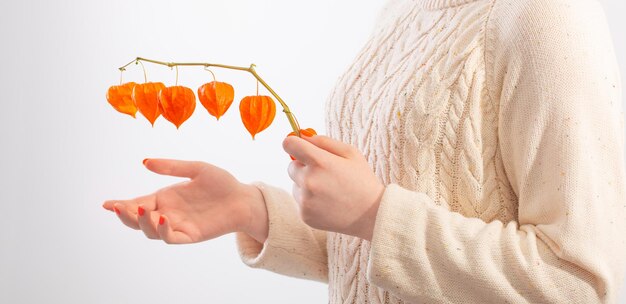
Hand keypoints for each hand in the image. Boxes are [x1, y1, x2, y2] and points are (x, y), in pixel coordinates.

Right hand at [102, 159, 267, 243]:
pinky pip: (171, 237)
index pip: (137, 202)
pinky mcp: (191, 235)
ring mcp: (178, 225)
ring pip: (151, 231)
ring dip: (142, 222)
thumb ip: (171, 167)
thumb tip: (145, 162)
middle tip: (119, 207)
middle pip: (139, 219)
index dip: (121, 205)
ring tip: (141, 209)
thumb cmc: (221, 183)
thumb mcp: (195, 169)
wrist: (243, 198)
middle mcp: (168, 213)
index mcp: (165, 197)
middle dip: (126, 215)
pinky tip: (162, 219)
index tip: (106, 203)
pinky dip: (163, 231)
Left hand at [282, 134, 384, 240]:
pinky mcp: (304, 215)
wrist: (371, 214)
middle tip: (324, 173)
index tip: (298, 146)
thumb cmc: (362, 180)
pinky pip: (299, 200)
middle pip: (291, 165)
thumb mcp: (350, 152)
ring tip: (328, 190)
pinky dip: (309, 200)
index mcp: (319, 162)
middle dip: (303, 166)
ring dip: (305, 184)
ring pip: (294, 184)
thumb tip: (302, 136)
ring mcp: (305, 200)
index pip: (289, 144)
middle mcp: (309, 181)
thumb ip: (323, 141)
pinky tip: (327, 202)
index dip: (293, 143)